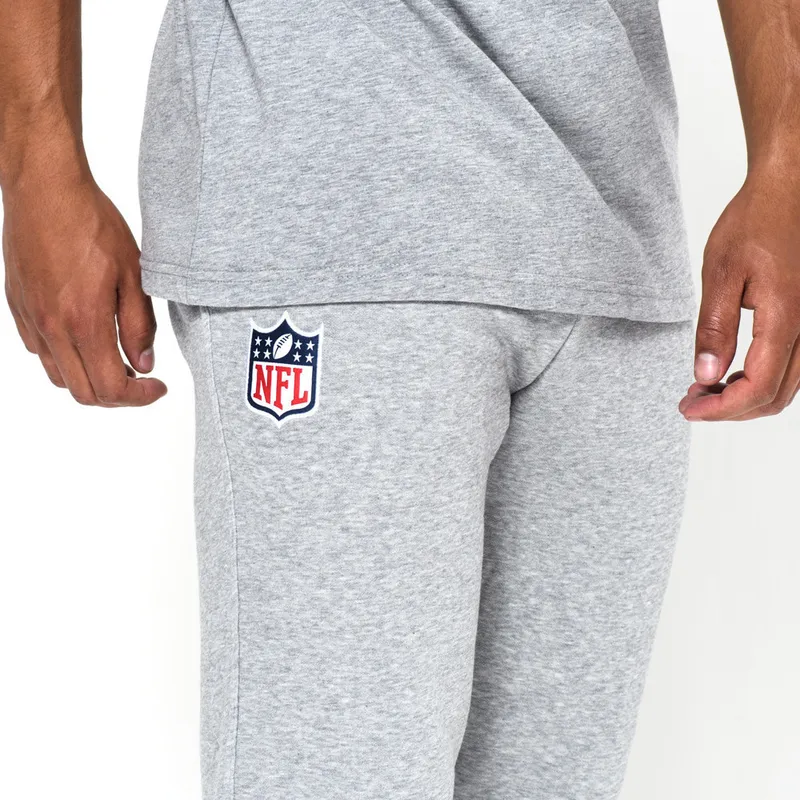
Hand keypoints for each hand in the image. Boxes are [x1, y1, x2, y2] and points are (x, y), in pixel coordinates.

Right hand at [2, 174, 166, 406]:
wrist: (45, 190)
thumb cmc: (92, 224)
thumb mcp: (134, 274)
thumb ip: (140, 325)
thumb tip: (143, 364)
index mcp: (85, 323)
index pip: (112, 388)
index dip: (140, 397)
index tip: (157, 387)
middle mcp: (53, 329)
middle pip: (85, 393)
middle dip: (118, 396)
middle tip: (141, 378)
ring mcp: (31, 320)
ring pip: (60, 377)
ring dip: (91, 380)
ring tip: (116, 360)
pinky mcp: (18, 308)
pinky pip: (40, 352)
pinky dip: (67, 359)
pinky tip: (86, 338)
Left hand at [680, 167, 799, 420]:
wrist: (789, 190)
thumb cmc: (755, 222)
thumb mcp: (721, 273)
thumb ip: (715, 328)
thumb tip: (705, 375)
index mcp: (786, 318)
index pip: (757, 388)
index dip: (720, 408)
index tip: (688, 409)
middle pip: (774, 397)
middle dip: (729, 410)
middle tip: (691, 402)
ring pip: (785, 387)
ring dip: (744, 398)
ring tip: (704, 390)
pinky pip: (790, 369)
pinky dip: (759, 382)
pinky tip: (729, 373)